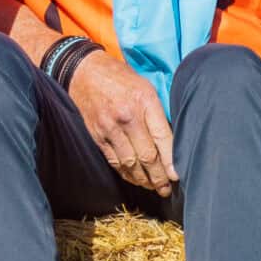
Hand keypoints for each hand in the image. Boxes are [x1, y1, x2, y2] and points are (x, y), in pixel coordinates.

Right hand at [67, 52, 176, 193]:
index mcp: (144, 101)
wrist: (83, 71)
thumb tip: (171, 143)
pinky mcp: (96, 135)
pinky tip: (134, 178)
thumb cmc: (119, 77)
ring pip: (130, 163)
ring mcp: (109, 127)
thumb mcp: (145, 87)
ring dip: (143, 180)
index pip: (163, 138)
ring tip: (153, 187)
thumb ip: (157, 113)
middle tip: (167, 189)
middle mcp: (127, 116)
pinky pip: (114, 161)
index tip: (177, 176)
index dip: (172, 161)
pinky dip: (126, 173)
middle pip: (148, 156)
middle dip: (160, 177)